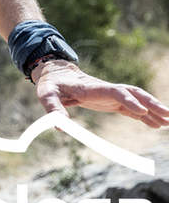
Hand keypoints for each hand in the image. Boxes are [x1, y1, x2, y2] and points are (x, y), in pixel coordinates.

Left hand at [32, 60, 168, 126]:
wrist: (57, 75)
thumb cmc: (52, 85)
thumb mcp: (46, 94)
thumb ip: (53, 108)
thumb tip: (60, 126)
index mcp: (92, 88)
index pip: (115, 91)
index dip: (128, 100)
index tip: (141, 111)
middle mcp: (106, 90)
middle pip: (133, 93)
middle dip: (151, 103)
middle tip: (168, 114)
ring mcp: (111, 96)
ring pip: (137, 101)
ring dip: (153, 110)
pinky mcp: (112, 102)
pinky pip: (132, 109)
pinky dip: (146, 116)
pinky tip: (157, 125)